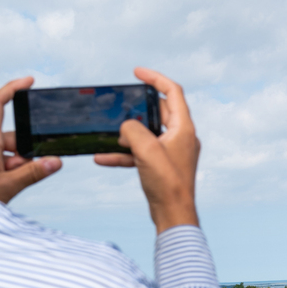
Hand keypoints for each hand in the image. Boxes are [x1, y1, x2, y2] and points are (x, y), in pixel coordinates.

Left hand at [0, 77, 61, 202]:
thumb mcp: (8, 186)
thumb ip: (34, 173)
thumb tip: (56, 161)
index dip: (12, 89)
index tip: (29, 81)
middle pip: (12, 137)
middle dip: (26, 153)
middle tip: (28, 174)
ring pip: (8, 152)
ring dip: (18, 166)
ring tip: (13, 186)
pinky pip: (0, 161)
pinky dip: (10, 171)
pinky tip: (8, 187)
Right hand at [94, 67, 199, 232]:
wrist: (173, 215)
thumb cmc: (167, 183)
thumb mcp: (146, 150)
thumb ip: (133, 130)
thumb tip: (126, 127)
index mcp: (184, 128)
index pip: (172, 92)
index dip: (155, 78)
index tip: (137, 72)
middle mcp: (180, 137)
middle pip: (158, 112)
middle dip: (137, 109)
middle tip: (120, 106)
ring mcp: (171, 152)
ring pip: (146, 133)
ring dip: (127, 133)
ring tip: (110, 134)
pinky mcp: (161, 166)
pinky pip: (139, 154)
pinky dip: (123, 154)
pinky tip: (101, 157)